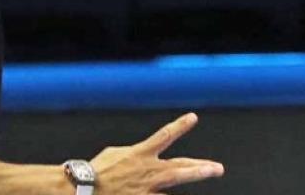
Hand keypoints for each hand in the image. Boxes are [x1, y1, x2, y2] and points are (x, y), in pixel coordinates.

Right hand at [91, 113, 224, 194]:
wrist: (87, 186)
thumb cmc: (98, 169)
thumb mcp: (116, 153)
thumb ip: (134, 154)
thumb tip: (142, 156)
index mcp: (140, 153)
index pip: (164, 135)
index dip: (180, 126)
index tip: (193, 117)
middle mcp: (149, 168)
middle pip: (180, 164)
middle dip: (200, 165)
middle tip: (218, 168)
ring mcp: (148, 186)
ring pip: (177, 179)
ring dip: (196, 174)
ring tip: (213, 171)